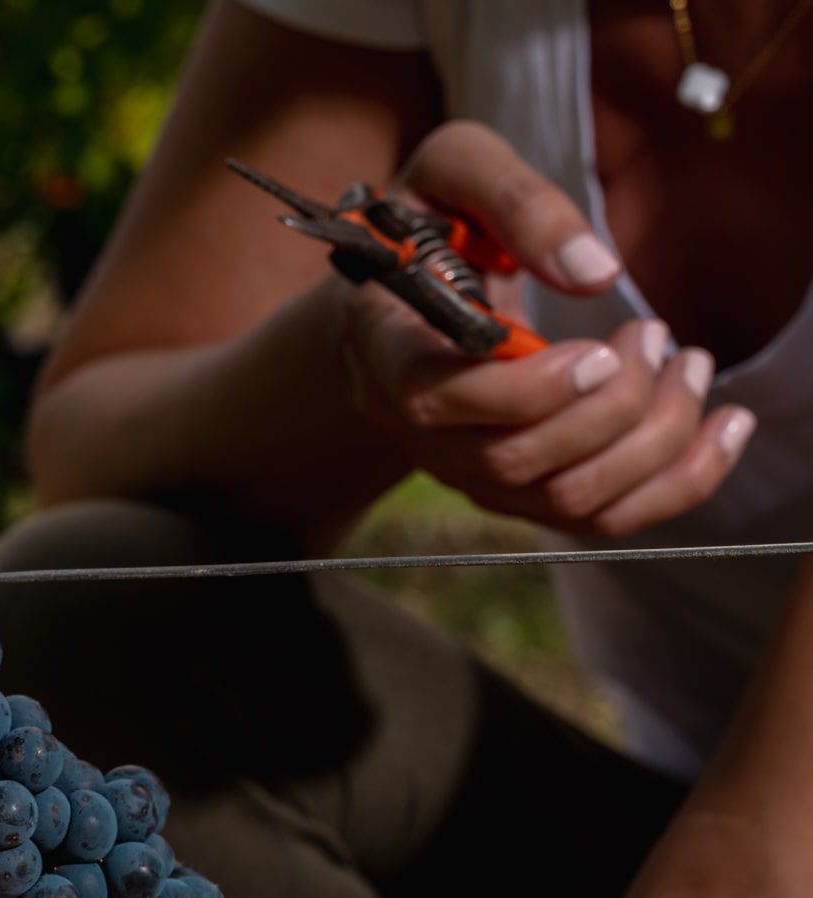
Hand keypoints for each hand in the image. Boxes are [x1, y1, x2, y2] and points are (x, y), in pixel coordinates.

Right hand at [336, 120, 755, 536]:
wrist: (399, 295)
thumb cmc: (429, 223)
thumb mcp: (455, 170)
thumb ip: (518, 202)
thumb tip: (594, 272)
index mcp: (387, 346)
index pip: (438, 399)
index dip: (527, 390)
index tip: (600, 348)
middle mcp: (418, 426)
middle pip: (514, 460)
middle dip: (612, 406)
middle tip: (656, 337)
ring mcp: (465, 468)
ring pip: (564, 498)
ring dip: (654, 441)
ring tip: (691, 367)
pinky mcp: (515, 489)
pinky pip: (598, 518)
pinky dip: (674, 483)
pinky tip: (719, 428)